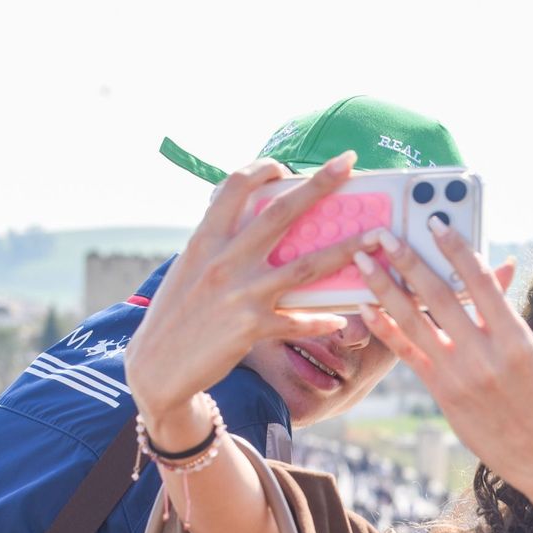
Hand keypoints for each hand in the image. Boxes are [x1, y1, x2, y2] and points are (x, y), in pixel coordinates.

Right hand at [126, 153, 368, 435]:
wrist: (155, 369)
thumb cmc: (176, 316)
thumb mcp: (188, 269)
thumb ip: (217, 244)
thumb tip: (248, 221)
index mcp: (205, 240)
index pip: (234, 188)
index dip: (262, 169)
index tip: (285, 164)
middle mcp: (224, 261)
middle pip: (281, 213)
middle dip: (319, 185)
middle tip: (349, 164)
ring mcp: (240, 294)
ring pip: (306, 266)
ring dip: (347, 250)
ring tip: (377, 239)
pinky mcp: (252, 329)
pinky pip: (299, 321)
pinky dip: (322, 320)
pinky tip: (343, 318)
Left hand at [352, 222, 532, 492]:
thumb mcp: (529, 349)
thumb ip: (502, 311)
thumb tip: (492, 267)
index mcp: (514, 336)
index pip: (480, 281)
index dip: (454, 248)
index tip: (434, 221)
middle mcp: (486, 352)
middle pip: (440, 296)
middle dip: (408, 260)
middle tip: (384, 234)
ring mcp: (461, 373)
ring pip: (415, 321)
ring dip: (385, 287)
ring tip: (364, 262)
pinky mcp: (442, 392)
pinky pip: (408, 353)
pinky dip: (387, 328)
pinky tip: (367, 307)